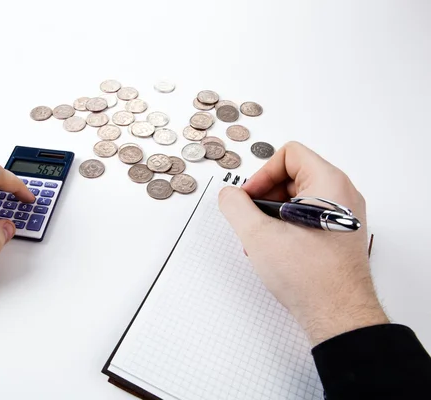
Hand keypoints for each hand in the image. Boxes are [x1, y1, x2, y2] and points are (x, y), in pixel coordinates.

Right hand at [218, 141, 387, 345]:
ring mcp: (344, 216)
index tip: (249, 198)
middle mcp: (343, 195)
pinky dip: (287, 227)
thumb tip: (229, 195)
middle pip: (294, 175)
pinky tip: (274, 251)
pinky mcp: (340, 235)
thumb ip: (236, 206)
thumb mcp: (258, 235)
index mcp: (330, 184)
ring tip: (261, 240)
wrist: (338, 316)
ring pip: (299, 198)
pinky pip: (308, 217)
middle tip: (252, 220)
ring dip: (273, 214)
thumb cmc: (310, 277)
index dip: (262, 173)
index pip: (290, 154)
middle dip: (266, 196)